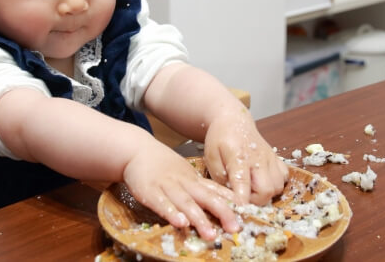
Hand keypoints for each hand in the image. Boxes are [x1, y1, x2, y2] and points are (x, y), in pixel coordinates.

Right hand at [123, 138, 239, 239]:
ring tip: (210, 234)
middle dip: (222, 213)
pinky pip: (161, 203)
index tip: (246, 216)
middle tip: (234, 229)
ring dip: (199, 219)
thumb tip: (226, 202)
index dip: (231, 204)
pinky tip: (180, 223)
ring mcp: (167, 186)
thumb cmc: (163, 165)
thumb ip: (203, 188)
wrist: (137, 150)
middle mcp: (185, 183)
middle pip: (206, 197)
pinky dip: (171, 213)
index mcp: (195, 180)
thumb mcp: (187, 174)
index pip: (217, 192)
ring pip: (186, 203)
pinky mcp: (150, 191)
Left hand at [204, 110, 288, 205]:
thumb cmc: (219, 139)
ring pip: (277, 187)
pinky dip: (276, 184)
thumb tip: (230, 195)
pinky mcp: (277, 158)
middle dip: (255, 200)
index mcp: (238, 156)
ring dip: (265, 193)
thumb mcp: (211, 156)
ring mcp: (270, 158)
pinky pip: (284, 178)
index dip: (241, 201)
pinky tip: (262, 180)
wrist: (233, 120)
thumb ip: (219, 177)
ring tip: (251, 188)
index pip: (242, 183)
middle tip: (243, 196)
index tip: (237, 210)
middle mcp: (258, 158)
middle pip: (266, 190)